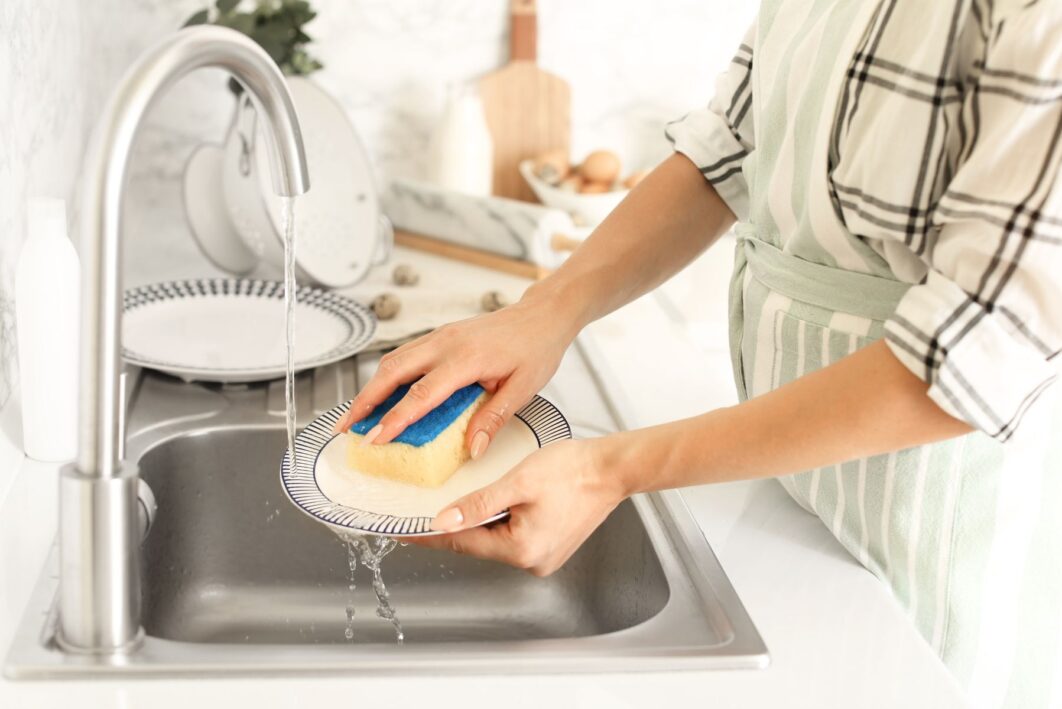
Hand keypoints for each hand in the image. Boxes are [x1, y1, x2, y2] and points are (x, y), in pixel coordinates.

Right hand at [334, 294, 578, 457]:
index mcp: (466, 358)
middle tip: (345, 428)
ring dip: (370, 388)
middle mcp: (445, 343)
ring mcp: (439, 336)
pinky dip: (386, 376)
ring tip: (355, 416)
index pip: (421, 394)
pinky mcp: (439, 336)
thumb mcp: (523, 389)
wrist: (541, 316)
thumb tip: (472, 449)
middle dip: (364, 401)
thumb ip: (494, 418)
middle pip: (391, 372)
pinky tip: (380, 394)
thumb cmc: (535, 349)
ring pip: (393, 361)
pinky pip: (404, 356)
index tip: (374, 439)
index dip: (395, 419)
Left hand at [407, 438, 625, 575]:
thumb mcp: (517, 482)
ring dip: (477, 521)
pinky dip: (498, 521)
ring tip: (457, 502)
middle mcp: (532, 561)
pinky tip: (493, 504)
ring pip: (495, 539)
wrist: (612, 469)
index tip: (401, 530)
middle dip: (453, 525)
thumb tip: (442, 522)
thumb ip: (477, 504)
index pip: (461, 542)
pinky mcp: (551, 546)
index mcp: (522, 549)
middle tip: (422, 509)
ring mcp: (543, 556)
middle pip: (477, 543)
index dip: (428, 534)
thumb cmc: (573, 470)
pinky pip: (512, 535)